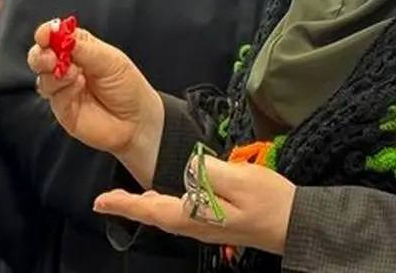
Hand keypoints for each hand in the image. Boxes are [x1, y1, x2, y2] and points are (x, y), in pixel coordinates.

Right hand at [29, 21, 163, 185]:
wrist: (137, 120)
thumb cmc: (128, 86)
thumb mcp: (110, 60)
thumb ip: (84, 47)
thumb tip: (60, 33)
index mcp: (81, 49)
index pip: (57, 36)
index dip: (49, 33)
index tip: (46, 34)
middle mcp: (68, 67)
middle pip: (41, 56)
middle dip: (41, 54)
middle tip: (50, 57)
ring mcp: (63, 89)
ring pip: (43, 77)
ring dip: (53, 73)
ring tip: (74, 73)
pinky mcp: (62, 109)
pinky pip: (53, 96)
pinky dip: (64, 90)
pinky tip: (79, 87)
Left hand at [93, 158, 296, 255]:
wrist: (295, 224)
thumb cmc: (269, 202)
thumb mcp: (240, 180)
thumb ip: (209, 172)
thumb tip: (189, 166)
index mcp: (195, 215)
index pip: (151, 209)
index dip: (125, 204)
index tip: (100, 201)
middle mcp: (195, 225)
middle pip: (156, 215)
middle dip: (132, 206)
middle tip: (108, 199)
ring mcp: (207, 227)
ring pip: (168, 215)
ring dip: (147, 206)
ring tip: (130, 199)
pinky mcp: (218, 224)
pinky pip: (183, 214)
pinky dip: (167, 205)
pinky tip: (170, 197)